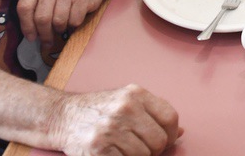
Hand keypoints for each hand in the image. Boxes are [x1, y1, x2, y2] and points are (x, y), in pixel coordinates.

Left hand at [17, 0, 114, 46]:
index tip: (31, 37)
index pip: (24, 7)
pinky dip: (73, 25)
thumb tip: (31, 35)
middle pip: (42, 18)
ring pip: (58, 21)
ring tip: (62, 26)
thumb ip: (35, 8)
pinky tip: (73, 19)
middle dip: (44, 34)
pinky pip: (74, 21)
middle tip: (47, 41)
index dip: (26, 26)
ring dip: (60, 29)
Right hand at [54, 84, 181, 155]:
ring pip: (143, 155)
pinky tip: (113, 152)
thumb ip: (154, 113)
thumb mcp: (128, 100)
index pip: (170, 118)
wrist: (64, 116)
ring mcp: (111, 128)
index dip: (172, 134)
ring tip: (122, 148)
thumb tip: (180, 132)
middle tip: (140, 147)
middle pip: (159, 141)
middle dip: (153, 150)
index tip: (165, 140)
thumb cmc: (99, 110)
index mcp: (136, 94)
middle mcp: (125, 108)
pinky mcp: (98, 148)